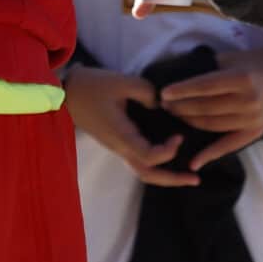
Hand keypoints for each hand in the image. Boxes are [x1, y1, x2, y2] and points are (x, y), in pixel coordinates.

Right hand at [62, 67, 198, 188]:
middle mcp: (120, 147)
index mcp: (121, 135)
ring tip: (187, 175)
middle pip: (148, 174)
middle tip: (196, 179)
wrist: (66, 93)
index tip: (179, 136)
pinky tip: (170, 155)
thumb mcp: (121, 82)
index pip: (149, 156)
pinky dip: (157, 163)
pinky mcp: (118, 143)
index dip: (167, 151)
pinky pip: (139, 160)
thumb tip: (162, 104)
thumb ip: (146, 91)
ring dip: (166, 176)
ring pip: (143, 171)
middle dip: (173, 179)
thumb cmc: (92, 86)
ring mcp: (118, 147)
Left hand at [157, 31, 262, 169]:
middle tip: (163, 105)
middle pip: (206, 108)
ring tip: (174, 117)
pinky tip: (193, 161)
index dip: (182, 90)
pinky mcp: (256, 131)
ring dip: (189, 122)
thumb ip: (208, 68)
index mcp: (241, 78)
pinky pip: (228, 145)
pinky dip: (210, 154)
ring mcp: (253, 118)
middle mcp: (248, 100)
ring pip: (212, 125)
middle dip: (181, 107)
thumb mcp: (232, 59)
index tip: (163, 93)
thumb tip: (177, 77)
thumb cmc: (254, 62)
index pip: (205, 86)